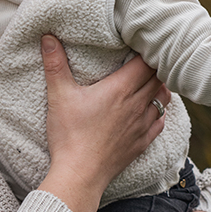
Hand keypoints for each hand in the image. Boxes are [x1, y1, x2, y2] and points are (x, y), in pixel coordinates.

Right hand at [38, 36, 169, 211]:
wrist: (80, 175)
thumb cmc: (69, 134)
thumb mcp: (59, 95)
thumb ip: (55, 64)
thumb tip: (47, 37)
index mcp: (120, 89)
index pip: (146, 62)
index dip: (147, 51)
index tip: (140, 44)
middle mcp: (137, 104)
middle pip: (158, 78)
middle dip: (155, 66)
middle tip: (146, 58)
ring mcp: (142, 125)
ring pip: (163, 99)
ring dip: (159, 88)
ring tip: (150, 81)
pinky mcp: (141, 143)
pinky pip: (160, 122)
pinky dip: (158, 112)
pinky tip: (150, 111)